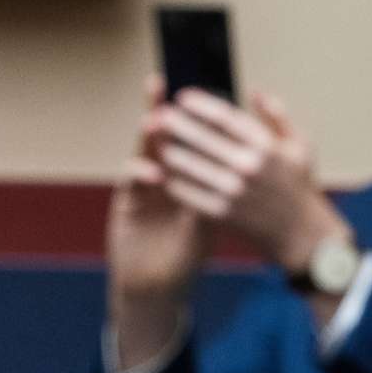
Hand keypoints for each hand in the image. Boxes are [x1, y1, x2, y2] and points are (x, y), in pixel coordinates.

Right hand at [109, 79, 210, 328]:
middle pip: (165, 137)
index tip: (207, 101)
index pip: (192, 142)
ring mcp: (144, 185)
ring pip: (145, 152)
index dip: (197, 122)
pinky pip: (132, 180)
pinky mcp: (127, 200)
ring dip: (148, 137)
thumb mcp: (210, 226)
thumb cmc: (187, 256)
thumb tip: (244, 177)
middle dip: (166, 114)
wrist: (157, 284)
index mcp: (189, 177)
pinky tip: (152, 172)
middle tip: (164, 88)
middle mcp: (165, 175)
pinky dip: (140, 173)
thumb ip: (221, 199)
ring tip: (155, 121)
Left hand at [149, 86, 350, 275]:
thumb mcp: (300, 147)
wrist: (304, 237)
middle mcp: (249, 167)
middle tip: (159, 114)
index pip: (223, 116)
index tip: (182, 97)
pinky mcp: (222, 214)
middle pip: (199, 137)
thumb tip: (255, 93)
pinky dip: (173, 180)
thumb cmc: (300, 188)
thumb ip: (277, 118)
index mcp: (266, 147)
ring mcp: (234, 191)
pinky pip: (186, 191)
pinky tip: (166, 171)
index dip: (198, 103)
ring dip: (168, 149)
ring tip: (159, 141)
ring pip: (187, 164)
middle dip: (174, 122)